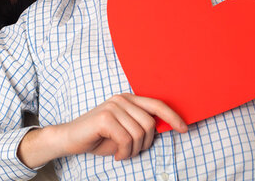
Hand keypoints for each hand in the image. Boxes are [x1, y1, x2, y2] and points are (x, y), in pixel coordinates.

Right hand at [57, 93, 187, 160]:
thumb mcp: (124, 131)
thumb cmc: (98, 137)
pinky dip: (124, 153)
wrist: (70, 139)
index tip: (184, 129)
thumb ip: (140, 126)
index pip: (157, 104)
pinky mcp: (105, 118)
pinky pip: (127, 139)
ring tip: (122, 153)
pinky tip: (116, 155)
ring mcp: (113, 107)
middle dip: (145, 144)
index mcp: (128, 99)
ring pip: (139, 133)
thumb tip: (163, 128)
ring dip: (133, 150)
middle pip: (150, 124)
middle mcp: (121, 99)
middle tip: (131, 151)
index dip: (173, 116)